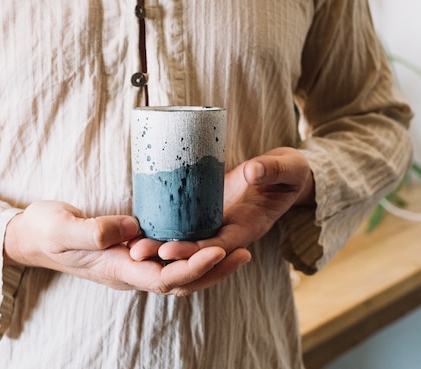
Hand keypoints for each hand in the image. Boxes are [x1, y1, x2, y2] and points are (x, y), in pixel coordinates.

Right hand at [3, 201, 250, 295]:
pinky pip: (166, 259)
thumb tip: (130, 228)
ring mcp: (130, 263)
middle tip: (243, 252)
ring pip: (176, 273)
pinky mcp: (131, 251)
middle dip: (212, 270)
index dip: (193, 267)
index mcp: (115, 269)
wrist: (30, 237)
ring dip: (207, 265)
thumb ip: (92, 230)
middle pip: (179, 281)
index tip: (219, 251)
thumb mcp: (62, 227)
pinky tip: (205, 240)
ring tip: (236, 250)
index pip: (163, 278)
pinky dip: (190, 254)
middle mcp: (128, 271)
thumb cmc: (44, 231)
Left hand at [130, 147, 314, 260]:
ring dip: (160, 244)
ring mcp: (218, 223)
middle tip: (135, 252)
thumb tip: (253, 171)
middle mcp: (230, 231)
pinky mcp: (208, 212)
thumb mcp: (288, 168)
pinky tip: (141, 224)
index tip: (168, 249)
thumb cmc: (290, 173)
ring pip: (187, 240)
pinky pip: (186, 224)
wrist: (287, 175)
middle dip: (166, 253)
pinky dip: (166, 227)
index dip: (193, 250)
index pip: (218, 246)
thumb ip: (272, 170)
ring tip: (130, 243)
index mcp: (249, 227)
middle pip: (196, 250)